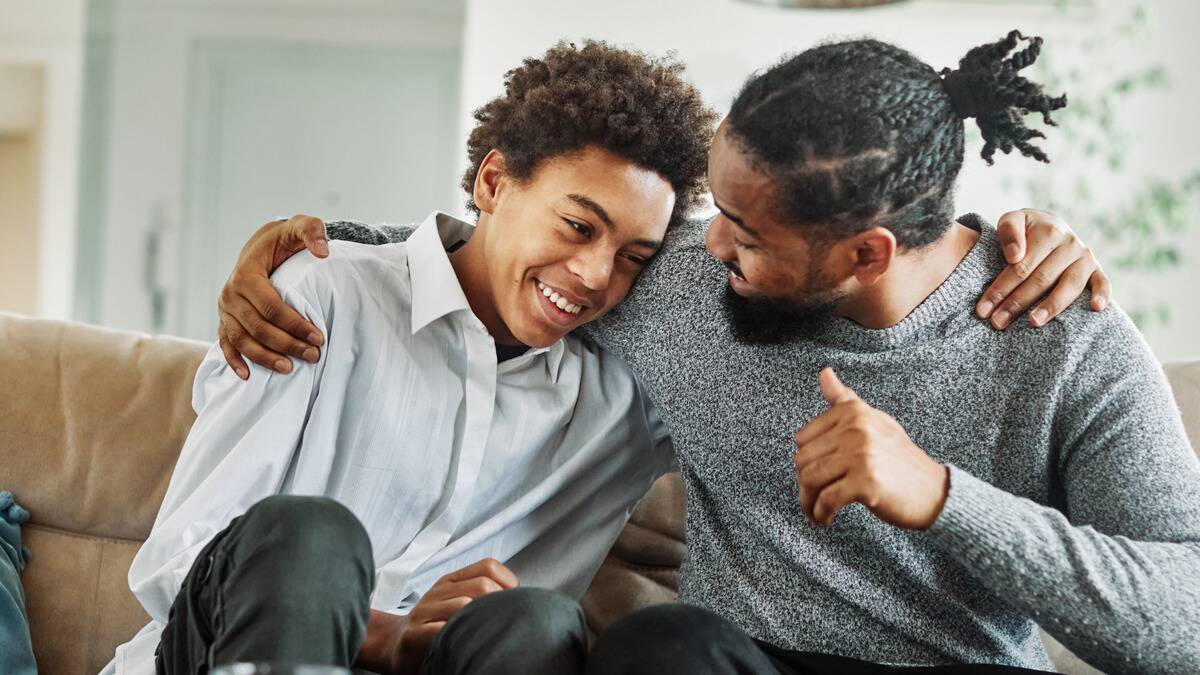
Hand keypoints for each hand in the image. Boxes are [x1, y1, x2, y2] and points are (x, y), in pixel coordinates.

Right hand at [217, 215, 330, 378]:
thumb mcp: (300, 227)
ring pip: (242, 340)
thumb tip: (323, 252)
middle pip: (258, 327)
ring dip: (264, 357)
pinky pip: (226, 344)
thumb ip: (313, 232)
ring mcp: (225, 309)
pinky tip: (248, 376)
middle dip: (286, 344)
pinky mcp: (224, 320)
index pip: (271, 307)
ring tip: (289, 369)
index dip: (295, 324)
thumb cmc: (284, 239)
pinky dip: (235, 361)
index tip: (319, 337)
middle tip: (313, 356)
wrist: (262, 246)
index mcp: (246, 274)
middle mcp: (230, 293)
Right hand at [390, 558, 517, 673]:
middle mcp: (439, 591)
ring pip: (464, 606)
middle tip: (503, 624)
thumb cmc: (436, 626)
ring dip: (482, 622)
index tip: (511, 605)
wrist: (395, 644)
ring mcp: (424, 611)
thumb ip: (481, 595)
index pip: (488, 566)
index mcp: (451, 580)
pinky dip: (460, 637)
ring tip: (488, 636)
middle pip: (482, 586)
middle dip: (498, 605)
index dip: (508, 583)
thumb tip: (520, 599)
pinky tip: (466, 646)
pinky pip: (442, 631)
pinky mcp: (414, 634)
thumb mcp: (456, 602)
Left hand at [793, 368, 948, 529]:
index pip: (803, 438)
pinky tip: (826, 519)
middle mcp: (856, 429)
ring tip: (816, 511)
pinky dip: (821, 514)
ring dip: (808, 502)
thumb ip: (845, 400)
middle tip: (813, 498)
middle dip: (803, 484)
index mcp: (853, 412)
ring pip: (810, 480)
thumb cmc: (900, 458)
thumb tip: (824, 372)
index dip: (804, 460)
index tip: (814, 474)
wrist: (934, 491)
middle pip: (803, 460)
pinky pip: (827, 500)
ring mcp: (861, 455)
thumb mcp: (874, 421)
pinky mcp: (866, 482)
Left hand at [976, 208, 1111, 328]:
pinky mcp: (1097, 269)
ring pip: (1069, 286)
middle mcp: (1070, 244)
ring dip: (1051, 306)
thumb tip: (1015, 256)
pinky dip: (1102, 295)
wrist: (1049, 226)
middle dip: (1016, 303)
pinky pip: (1103, 282)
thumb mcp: (1013, 220)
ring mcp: (1085, 258)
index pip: (1020, 266)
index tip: (983, 309)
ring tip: (1033, 322)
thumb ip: (1008, 231)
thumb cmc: (1025, 229)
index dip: (1000, 288)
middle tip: (997, 322)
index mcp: (1049, 231)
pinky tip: (1096, 309)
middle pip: (1041, 280)